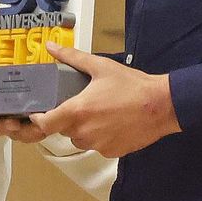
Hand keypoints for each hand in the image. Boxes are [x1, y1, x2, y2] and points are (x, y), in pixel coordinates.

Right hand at [0, 52, 47, 142]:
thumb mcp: (7, 62)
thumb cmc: (27, 67)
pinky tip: (42, 123)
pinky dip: (37, 130)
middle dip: (0, 127)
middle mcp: (0, 114)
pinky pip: (33, 134)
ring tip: (33, 120)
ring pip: (14, 135)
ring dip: (22, 131)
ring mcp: (18, 121)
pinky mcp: (35, 125)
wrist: (54, 72)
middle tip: (11, 122)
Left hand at [30, 42, 180, 157]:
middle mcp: (84, 132)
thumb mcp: (100, 66)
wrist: (162, 106)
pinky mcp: (111, 152)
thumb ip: (72, 57)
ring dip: (82, 128)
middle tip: (80, 104)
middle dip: (66, 118)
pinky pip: (97, 146)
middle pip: (62, 130)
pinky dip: (99, 136)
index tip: (40, 112)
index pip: (44, 124)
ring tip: (98, 112)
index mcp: (77, 111)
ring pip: (79, 139)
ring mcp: (98, 144)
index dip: (38, 119)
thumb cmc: (132, 85)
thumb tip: (51, 48)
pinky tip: (111, 123)